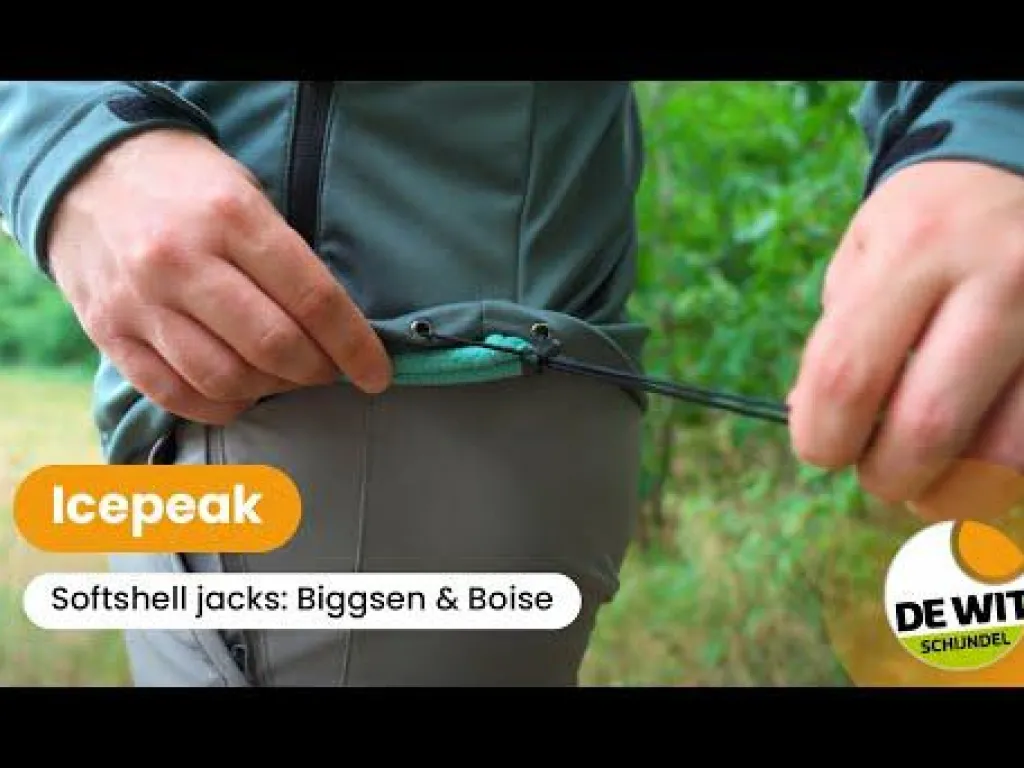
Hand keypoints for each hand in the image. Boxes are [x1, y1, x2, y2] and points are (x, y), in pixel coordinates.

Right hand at [48, 129, 391, 424]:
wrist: (87, 170)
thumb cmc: (189, 187)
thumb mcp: (248, 196)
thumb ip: (286, 260)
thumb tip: (337, 331)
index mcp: (231, 217)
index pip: (314, 300)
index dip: (355, 347)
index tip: (376, 373)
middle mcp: (182, 260)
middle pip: (274, 346)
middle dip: (318, 371)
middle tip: (329, 370)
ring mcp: (141, 300)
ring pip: (226, 379)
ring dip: (272, 391)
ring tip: (284, 377)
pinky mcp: (109, 331)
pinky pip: (175, 394)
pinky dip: (220, 406)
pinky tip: (240, 393)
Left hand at [788, 160, 1023, 514]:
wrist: (1020, 163)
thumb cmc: (926, 222)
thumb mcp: (863, 253)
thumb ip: (837, 338)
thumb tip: (814, 423)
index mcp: (917, 246)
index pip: (847, 374)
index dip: (821, 436)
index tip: (821, 449)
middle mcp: (1001, 275)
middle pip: (930, 424)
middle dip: (887, 475)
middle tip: (878, 474)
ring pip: (1007, 452)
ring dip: (954, 491)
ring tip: (930, 482)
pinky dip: (1002, 473)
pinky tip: (979, 458)